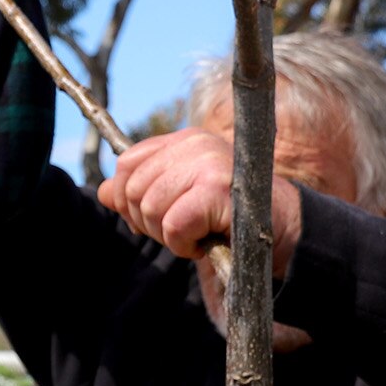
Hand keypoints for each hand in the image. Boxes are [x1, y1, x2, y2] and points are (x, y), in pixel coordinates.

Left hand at [98, 127, 303, 273]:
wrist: (283, 231)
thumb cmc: (229, 217)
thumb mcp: (181, 199)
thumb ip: (142, 191)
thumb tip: (102, 192)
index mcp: (186, 140)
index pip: (127, 163)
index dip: (128, 197)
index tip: (153, 218)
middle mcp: (196, 145)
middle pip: (133, 189)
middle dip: (148, 222)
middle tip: (179, 231)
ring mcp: (208, 165)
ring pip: (150, 208)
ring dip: (168, 236)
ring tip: (195, 235)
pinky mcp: (217, 190)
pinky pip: (173, 225)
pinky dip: (183, 245)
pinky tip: (203, 243)